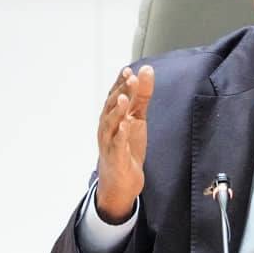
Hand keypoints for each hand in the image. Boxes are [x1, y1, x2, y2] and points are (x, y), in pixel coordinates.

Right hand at [95, 65, 154, 222]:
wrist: (122, 181)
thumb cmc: (127, 147)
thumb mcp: (138, 118)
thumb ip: (142, 96)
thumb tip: (147, 70)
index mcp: (112, 116)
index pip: (114, 95)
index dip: (120, 83)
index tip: (128, 70)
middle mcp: (107, 127)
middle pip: (111, 106)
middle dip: (121, 92)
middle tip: (131, 79)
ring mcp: (109, 142)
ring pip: (110, 124)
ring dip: (117, 110)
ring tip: (124, 98)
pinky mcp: (116, 157)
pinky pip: (117, 145)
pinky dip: (120, 135)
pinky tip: (125, 125)